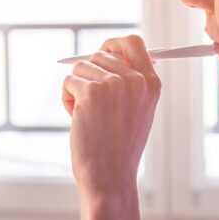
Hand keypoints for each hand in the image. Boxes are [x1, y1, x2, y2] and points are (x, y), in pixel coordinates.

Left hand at [62, 35, 160, 198]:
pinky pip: (68, 82)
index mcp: (151, 83)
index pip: (133, 42)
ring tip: (87, 116)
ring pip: (81, 68)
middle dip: (88, 76)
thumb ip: (129, 82)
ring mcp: (113, 84)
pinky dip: (67, 100)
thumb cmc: (119, 148)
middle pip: (99, 54)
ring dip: (76, 89)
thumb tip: (108, 53)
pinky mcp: (91, 92)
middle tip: (91, 105)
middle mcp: (135, 80)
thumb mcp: (137, 111)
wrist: (110, 176)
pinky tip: (77, 120)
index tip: (102, 53)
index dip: (113, 44)